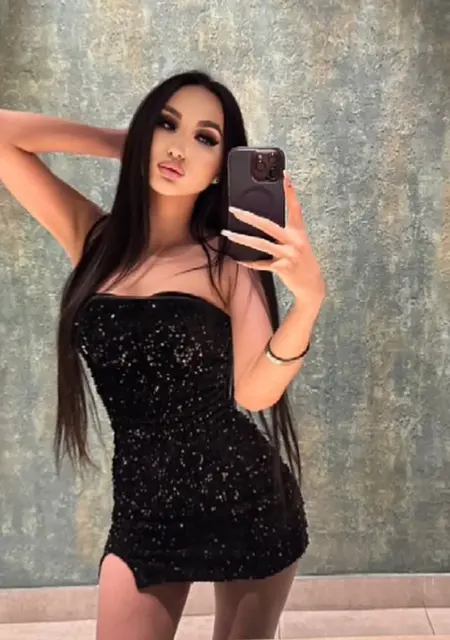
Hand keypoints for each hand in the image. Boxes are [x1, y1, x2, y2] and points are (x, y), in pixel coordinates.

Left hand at [221, 171, 325, 307]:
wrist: (312, 284)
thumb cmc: (302, 260)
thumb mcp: (299, 242)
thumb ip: (286, 231)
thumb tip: (264, 222)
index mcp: (299, 231)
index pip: (295, 207)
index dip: (290, 190)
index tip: (284, 175)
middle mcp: (294, 241)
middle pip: (268, 225)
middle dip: (249, 217)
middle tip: (234, 210)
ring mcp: (288, 255)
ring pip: (261, 244)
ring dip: (241, 239)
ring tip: (228, 234)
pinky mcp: (282, 268)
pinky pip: (261, 264)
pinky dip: (249, 262)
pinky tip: (238, 259)